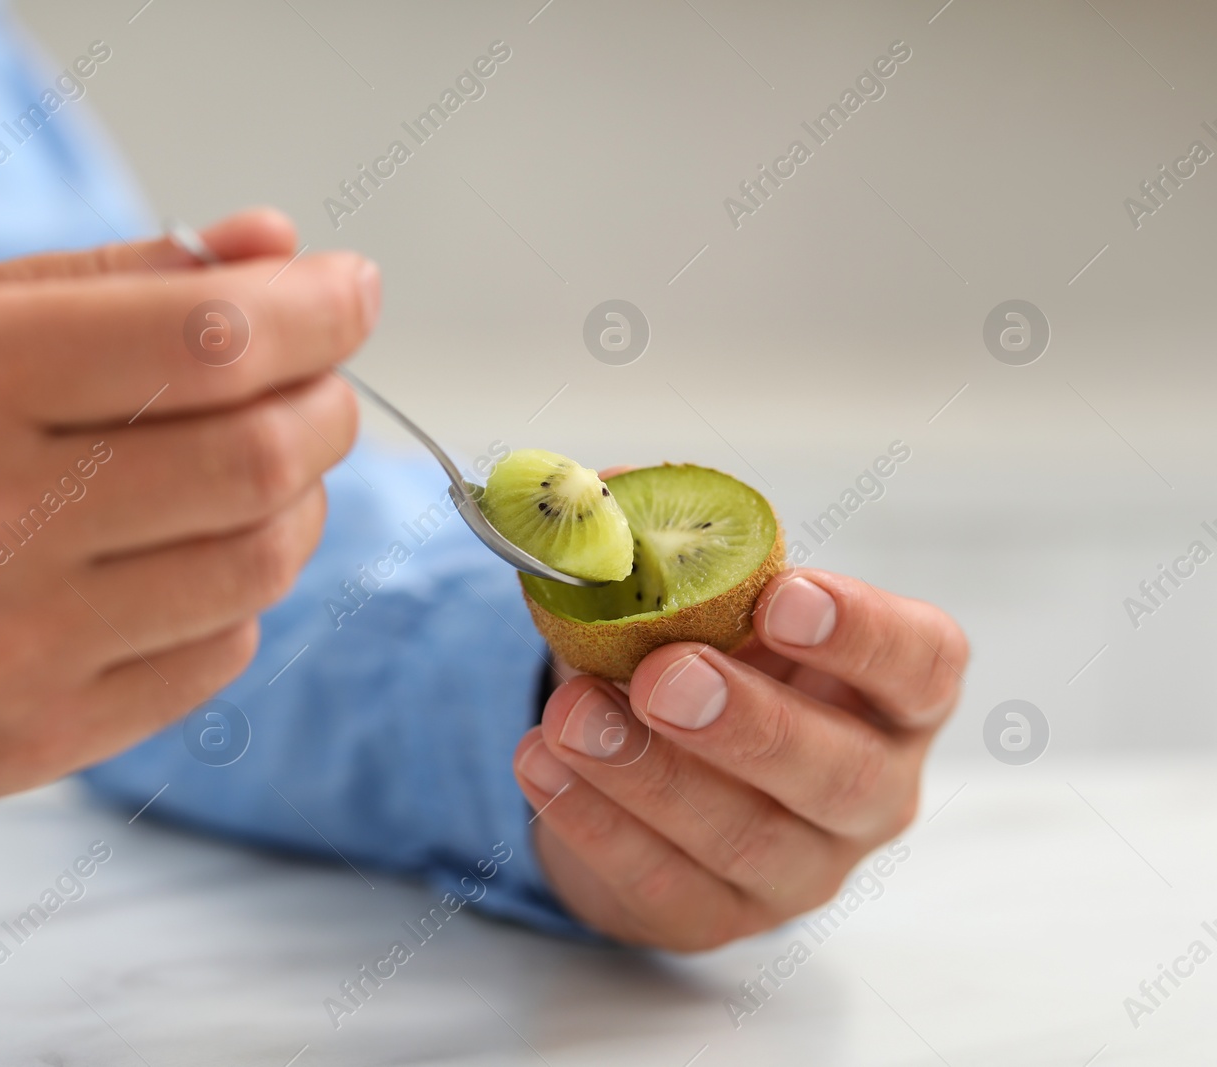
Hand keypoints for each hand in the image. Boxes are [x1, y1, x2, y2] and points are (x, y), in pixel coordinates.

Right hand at [0, 209, 375, 820]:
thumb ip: (107, 277)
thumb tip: (274, 245)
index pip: (203, 339)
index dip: (313, 309)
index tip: (350, 292)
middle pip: (258, 455)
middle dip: (324, 404)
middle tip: (315, 384)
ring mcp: (16, 647)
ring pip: (259, 563)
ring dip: (297, 501)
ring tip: (256, 469)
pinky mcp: (37, 740)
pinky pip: (217, 656)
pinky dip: (239, 593)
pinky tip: (189, 561)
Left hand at [512, 568, 966, 949]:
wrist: (642, 769)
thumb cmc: (697, 664)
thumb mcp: (692, 600)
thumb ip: (658, 543)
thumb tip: (595, 491)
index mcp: (890, 693)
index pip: (923, 664)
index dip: (865, 633)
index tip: (784, 596)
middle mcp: (869, 789)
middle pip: (841, 773)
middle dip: (749, 722)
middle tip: (664, 675)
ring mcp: (800, 866)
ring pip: (744, 837)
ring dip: (647, 773)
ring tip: (569, 715)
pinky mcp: (717, 915)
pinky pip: (665, 883)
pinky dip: (596, 823)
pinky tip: (541, 764)